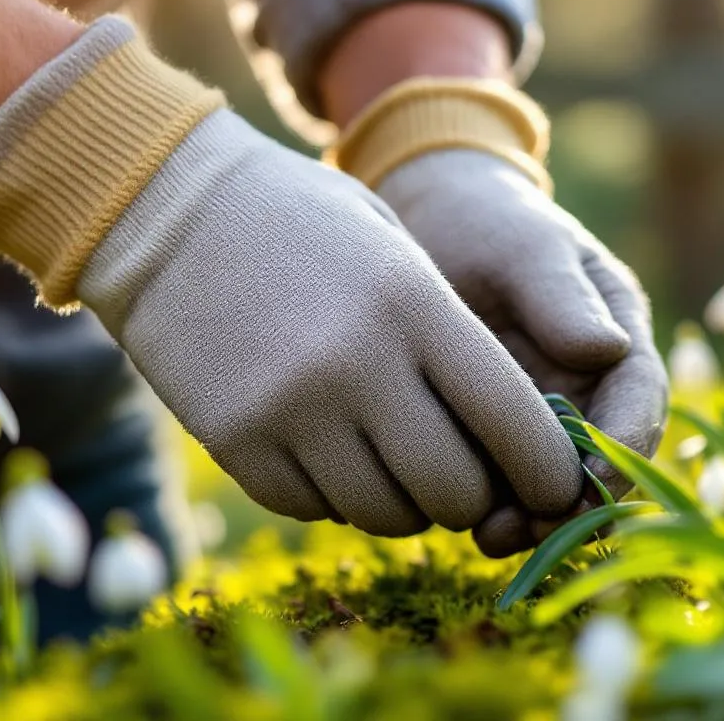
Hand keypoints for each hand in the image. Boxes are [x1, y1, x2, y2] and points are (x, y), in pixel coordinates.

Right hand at [76, 112, 581, 542]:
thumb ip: (460, 341)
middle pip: (456, 490)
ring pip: (389, 514)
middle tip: (465, 471)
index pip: (516, 423)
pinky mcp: (235, 446)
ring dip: (407, 499)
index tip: (557, 483)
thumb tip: (517, 443)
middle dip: (475, 494)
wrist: (166, 209)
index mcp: (415, 308)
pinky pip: (317, 510)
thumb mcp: (400, 252)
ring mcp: (289, 413)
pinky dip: (337, 495)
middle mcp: (357, 368)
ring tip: (392, 451)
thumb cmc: (306, 224)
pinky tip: (327, 444)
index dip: (549, 469)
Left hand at [376, 150, 669, 555]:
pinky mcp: (494, 436)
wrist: (426, 223)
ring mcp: (543, 417)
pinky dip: (491, 510)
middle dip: (575, 501)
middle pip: (603, 460)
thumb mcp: (524, 247)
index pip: (641, 400)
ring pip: (553, 484)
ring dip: (532, 519)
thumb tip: (607, 350)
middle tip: (532, 525)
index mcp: (618, 338)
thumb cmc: (487, 223)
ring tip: (491, 535)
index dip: (626, 446)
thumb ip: (561, 295)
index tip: (594, 480)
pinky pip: (504, 485)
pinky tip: (461, 522)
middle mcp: (591, 388)